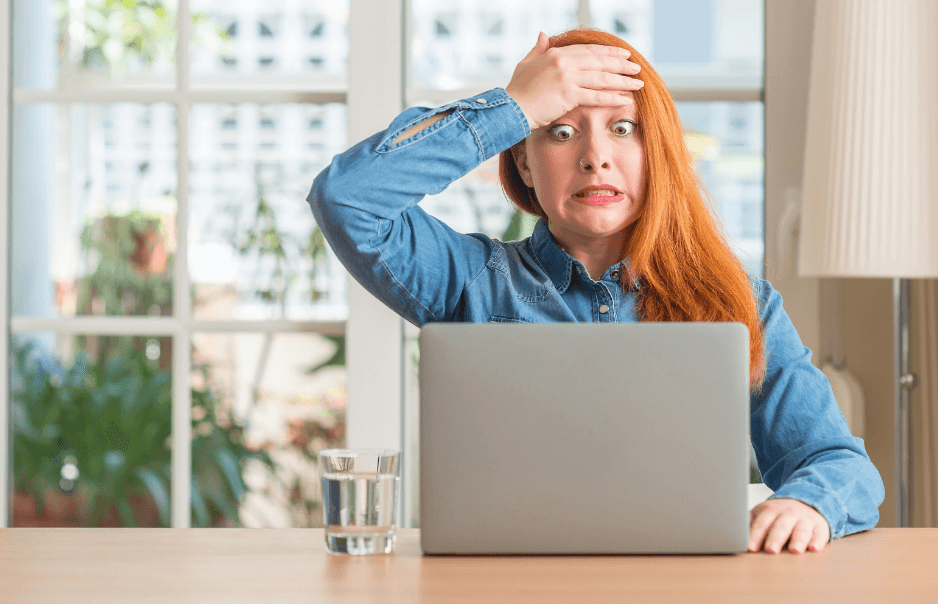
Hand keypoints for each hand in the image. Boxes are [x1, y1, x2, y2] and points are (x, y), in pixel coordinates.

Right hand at [504, 32, 643, 129]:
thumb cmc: (517, 89)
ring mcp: (567, 78)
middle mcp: (564, 62)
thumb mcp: (526, 64)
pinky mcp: (569, 95)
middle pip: (600, 62)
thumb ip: (537, 48)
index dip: (608, 52)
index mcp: (556, 53)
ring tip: (638, 83)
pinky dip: (612, 98)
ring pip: (602, 78)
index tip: (624, 54)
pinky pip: (596, 96)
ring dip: (622, 81)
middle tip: (637, 68)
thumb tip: (542, 34)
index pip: (589, 50)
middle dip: (621, 64)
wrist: (510, 108)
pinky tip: (625, 99)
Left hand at [748, 498, 830, 553]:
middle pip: (780, 527)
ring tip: (794, 551)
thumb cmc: (779, 514)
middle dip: (775, 539)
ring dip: (798, 541)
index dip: (755, 536)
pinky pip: (820, 534)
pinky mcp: (820, 527)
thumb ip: (749, 524)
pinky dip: (817, 541)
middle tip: (770, 551)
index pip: (761, 524)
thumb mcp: (762, 514)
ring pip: (801, 530)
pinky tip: (814, 548)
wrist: (806, 501)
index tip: (750, 548)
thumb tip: (732, 535)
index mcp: (770, 511)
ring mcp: (805, 520)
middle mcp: (788, 514)